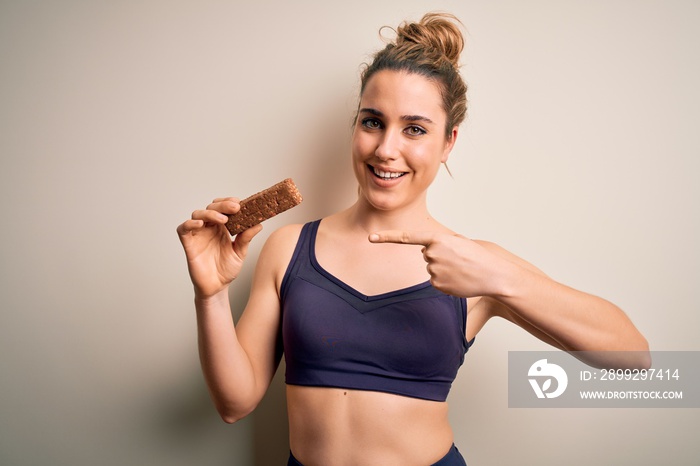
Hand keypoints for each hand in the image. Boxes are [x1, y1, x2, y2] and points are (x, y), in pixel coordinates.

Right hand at [177, 197, 262, 298]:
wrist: (217, 287)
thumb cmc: (227, 269)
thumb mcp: (240, 252)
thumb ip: (246, 238)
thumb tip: (259, 224)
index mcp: (222, 227)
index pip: (223, 208)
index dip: (229, 202)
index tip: (239, 202)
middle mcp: (209, 228)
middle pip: (211, 208)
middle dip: (223, 206)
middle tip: (235, 208)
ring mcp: (198, 235)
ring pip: (197, 214)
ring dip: (210, 213)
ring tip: (223, 219)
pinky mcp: (188, 244)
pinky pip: (183, 229)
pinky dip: (190, 223)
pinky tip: (200, 224)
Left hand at [369, 230, 512, 297]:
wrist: (493, 274)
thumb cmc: (477, 256)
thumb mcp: (458, 242)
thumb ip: (439, 244)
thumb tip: (427, 253)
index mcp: (437, 239)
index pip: (406, 237)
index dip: (387, 237)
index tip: (371, 237)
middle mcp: (432, 254)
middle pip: (425, 254)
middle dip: (439, 256)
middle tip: (458, 259)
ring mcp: (434, 270)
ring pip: (431, 268)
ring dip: (444, 269)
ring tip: (461, 269)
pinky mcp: (437, 284)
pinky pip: (436, 281)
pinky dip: (446, 281)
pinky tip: (459, 279)